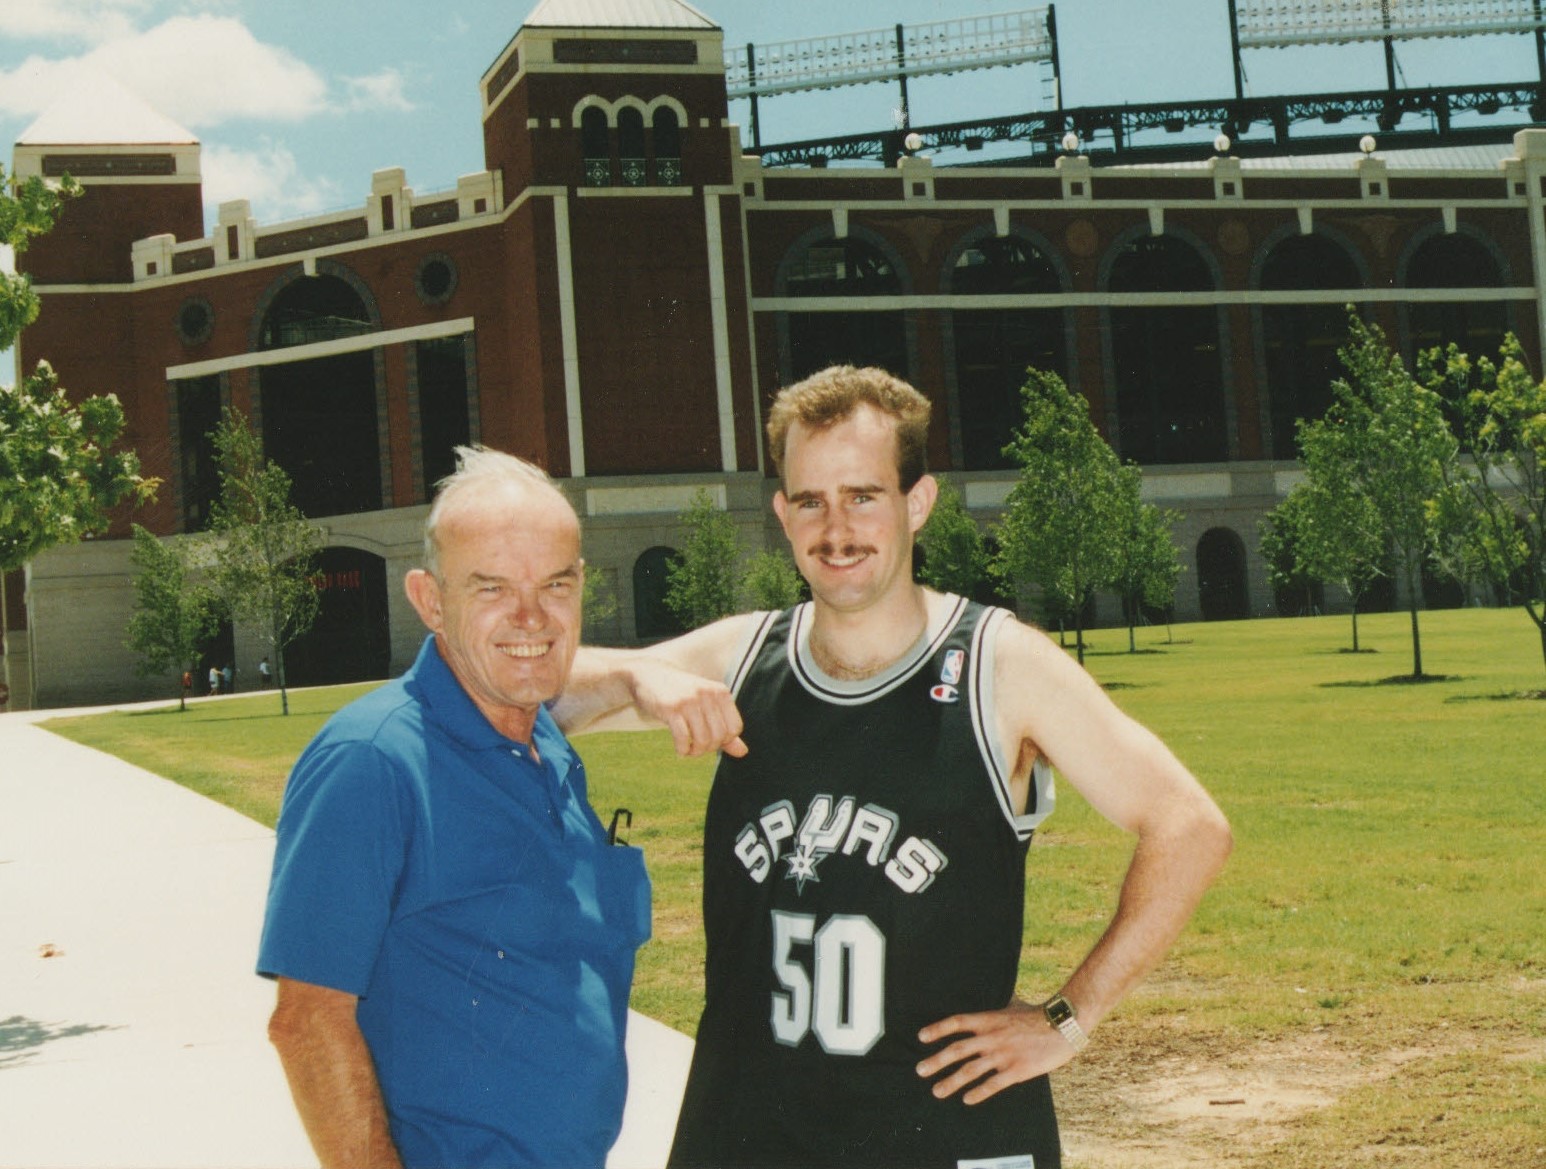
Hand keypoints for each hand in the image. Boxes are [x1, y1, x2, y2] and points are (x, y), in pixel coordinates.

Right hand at [632, 664, 746, 757]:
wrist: (649, 673)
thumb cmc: (681, 692)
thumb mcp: (706, 705)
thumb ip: (724, 728)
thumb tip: (743, 752)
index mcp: (720, 692)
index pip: (735, 728)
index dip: (724, 740)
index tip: (710, 739)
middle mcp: (707, 694)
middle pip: (719, 737)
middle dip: (708, 748)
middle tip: (696, 747)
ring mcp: (689, 700)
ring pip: (702, 740)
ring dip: (695, 752)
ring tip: (688, 749)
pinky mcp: (671, 708)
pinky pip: (683, 739)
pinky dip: (682, 750)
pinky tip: (680, 749)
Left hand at [915, 998, 1077, 1104]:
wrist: (1062, 1026)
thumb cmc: (1037, 1015)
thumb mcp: (1013, 1005)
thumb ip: (998, 1005)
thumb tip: (995, 997)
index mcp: (989, 1020)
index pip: (957, 1023)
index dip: (938, 1029)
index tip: (921, 1037)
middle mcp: (992, 1037)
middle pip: (958, 1049)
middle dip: (937, 1061)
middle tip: (919, 1070)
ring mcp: (1003, 1055)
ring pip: (971, 1070)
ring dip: (951, 1081)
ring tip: (936, 1091)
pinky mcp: (1016, 1070)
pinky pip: (993, 1084)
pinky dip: (978, 1093)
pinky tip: (967, 1099)